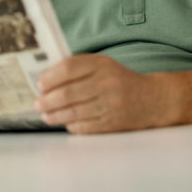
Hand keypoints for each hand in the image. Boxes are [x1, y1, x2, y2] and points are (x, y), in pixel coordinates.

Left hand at [34, 54, 176, 133]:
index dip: (50, 77)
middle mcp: (106, 83)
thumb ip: (78, 67)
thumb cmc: (120, 79)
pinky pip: (86, 126)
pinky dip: (71, 125)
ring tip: (45, 116)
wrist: (153, 99)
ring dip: (55, 115)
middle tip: (38, 104)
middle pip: (68, 93)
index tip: (40, 85)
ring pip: (74, 112)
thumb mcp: (103, 64)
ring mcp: (110, 104)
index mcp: (102, 64)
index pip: (69, 68)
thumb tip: (48, 77)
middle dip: (48, 100)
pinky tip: (64, 123)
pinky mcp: (113, 122)